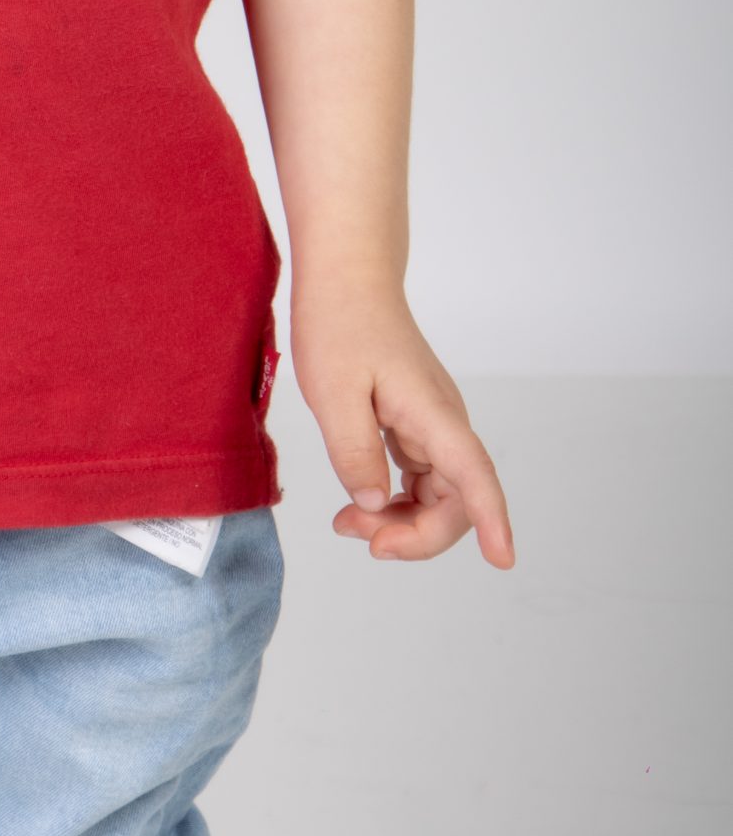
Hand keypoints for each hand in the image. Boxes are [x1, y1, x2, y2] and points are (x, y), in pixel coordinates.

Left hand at [289, 285, 514, 567]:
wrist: (348, 275)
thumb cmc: (340, 320)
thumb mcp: (333, 390)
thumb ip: (354, 451)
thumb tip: (375, 503)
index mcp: (432, 412)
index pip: (474, 474)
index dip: (492, 519)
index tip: (503, 560)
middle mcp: (443, 422)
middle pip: (456, 501)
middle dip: (415, 534)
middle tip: (358, 534)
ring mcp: (431, 424)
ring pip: (437, 495)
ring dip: (401, 521)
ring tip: (348, 523)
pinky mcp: (414, 424)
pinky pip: (418, 478)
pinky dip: (393, 500)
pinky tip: (360, 503)